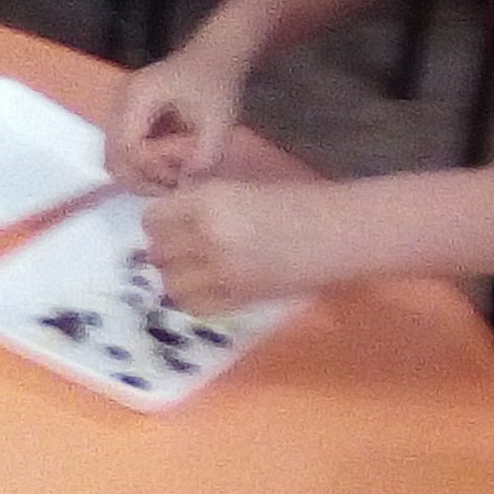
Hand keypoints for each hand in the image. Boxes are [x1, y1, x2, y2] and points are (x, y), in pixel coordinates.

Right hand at [108, 55, 243, 191]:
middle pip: (113, 156)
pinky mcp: (125, 117)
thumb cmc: (216, 83)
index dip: (149, 171)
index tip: (179, 179)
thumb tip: (186, 186)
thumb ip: (205, 154)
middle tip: (173, 186)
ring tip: (171, 177)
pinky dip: (140, 166)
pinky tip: (166, 167)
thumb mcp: (219, 119)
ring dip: (139, 175)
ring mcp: (118, 109)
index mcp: (137, 97)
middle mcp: (119, 102)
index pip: (126, 147)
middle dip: (141, 179)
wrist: (214, 58)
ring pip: (114, 157)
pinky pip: (122, 151)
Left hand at [141, 180, 324, 313]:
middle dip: (165, 250)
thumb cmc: (298, 201)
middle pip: (158, 252)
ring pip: (170, 283)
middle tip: (181, 246)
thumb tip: (169, 219)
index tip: (170, 222)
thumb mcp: (240, 188)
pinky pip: (195, 305)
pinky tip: (208, 286)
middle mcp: (207, 237)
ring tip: (194, 267)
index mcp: (209, 201)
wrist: (340, 233)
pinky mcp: (239, 299)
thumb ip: (201, 203)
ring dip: (176, 275)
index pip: (153, 219)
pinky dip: (193, 297)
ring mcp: (222, 273)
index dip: (159, 222)